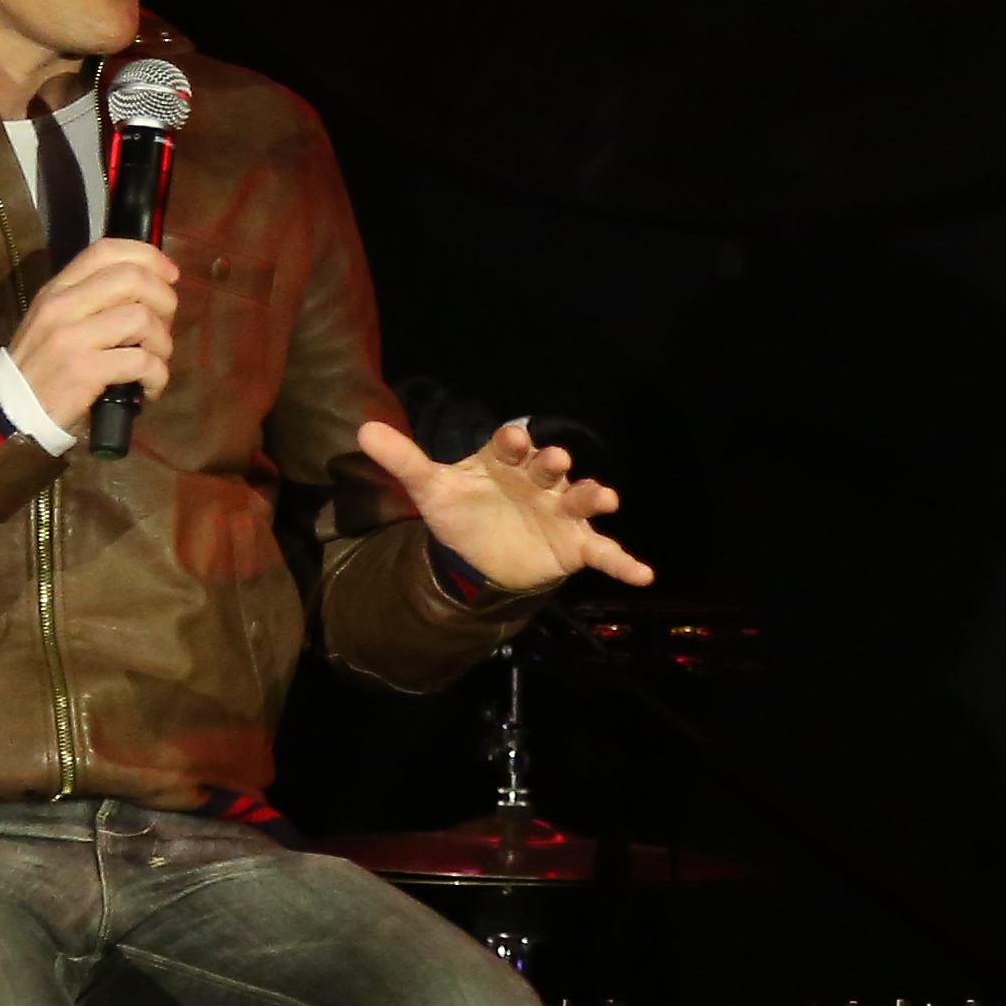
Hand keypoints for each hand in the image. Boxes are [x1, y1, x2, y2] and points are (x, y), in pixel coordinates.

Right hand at [6, 240, 179, 425]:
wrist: (11, 409)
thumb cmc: (42, 363)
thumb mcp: (55, 319)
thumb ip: (91, 298)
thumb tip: (148, 287)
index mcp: (58, 288)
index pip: (106, 250)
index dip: (148, 255)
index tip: (169, 274)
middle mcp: (63, 306)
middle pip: (131, 278)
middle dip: (164, 299)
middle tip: (166, 324)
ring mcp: (72, 338)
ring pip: (142, 319)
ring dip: (163, 342)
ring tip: (157, 360)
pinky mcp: (83, 371)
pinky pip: (141, 361)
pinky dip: (157, 375)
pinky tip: (150, 386)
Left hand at [356, 416, 657, 593]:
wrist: (480, 554)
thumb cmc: (463, 510)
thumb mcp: (431, 489)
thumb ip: (403, 461)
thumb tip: (360, 430)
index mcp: (505, 461)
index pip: (510, 447)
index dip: (514, 443)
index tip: (515, 439)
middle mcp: (539, 482)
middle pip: (549, 469)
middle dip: (554, 465)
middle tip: (558, 461)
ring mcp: (560, 513)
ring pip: (580, 502)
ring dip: (593, 497)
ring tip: (606, 498)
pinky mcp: (574, 546)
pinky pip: (603, 552)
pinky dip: (624, 562)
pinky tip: (645, 574)